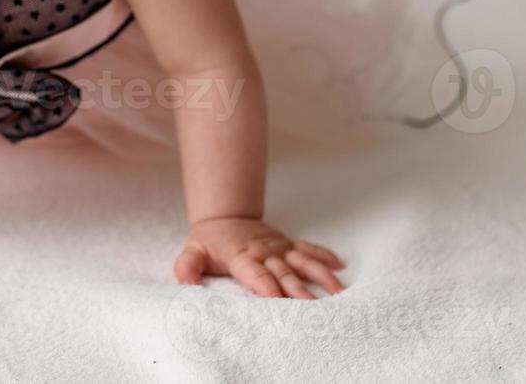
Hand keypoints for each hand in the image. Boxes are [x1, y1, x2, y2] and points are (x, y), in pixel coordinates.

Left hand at [175, 216, 345, 298]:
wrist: (224, 216)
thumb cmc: (208, 242)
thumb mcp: (192, 252)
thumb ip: (187, 267)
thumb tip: (186, 284)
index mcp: (241, 256)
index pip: (253, 272)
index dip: (264, 283)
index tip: (276, 296)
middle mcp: (264, 252)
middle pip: (283, 272)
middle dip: (299, 289)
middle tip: (314, 307)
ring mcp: (279, 248)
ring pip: (302, 260)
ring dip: (320, 274)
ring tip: (337, 290)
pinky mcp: (288, 244)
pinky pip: (309, 248)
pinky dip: (324, 255)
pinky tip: (340, 266)